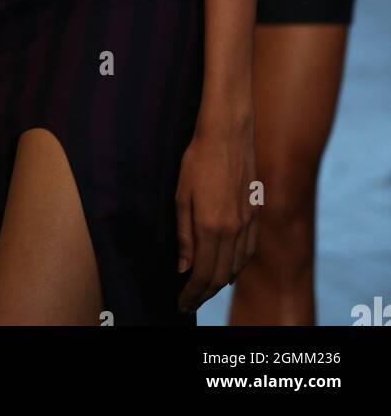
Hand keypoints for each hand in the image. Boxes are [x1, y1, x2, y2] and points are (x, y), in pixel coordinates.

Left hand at [174, 116, 257, 313]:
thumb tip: (183, 268)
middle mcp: (233, 230)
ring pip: (237, 266)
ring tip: (205, 290)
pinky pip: (250, 250)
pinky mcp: (256, 212)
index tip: (181, 303)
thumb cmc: (198, 158)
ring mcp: (248, 222)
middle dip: (203, 293)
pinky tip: (230, 268)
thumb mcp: (181, 195)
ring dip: (220, 282)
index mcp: (212, 227)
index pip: (203, 274)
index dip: (192, 293)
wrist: (228, 132)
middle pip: (220, 275)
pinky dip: (239, 266)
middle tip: (189, 303)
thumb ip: (184, 234)